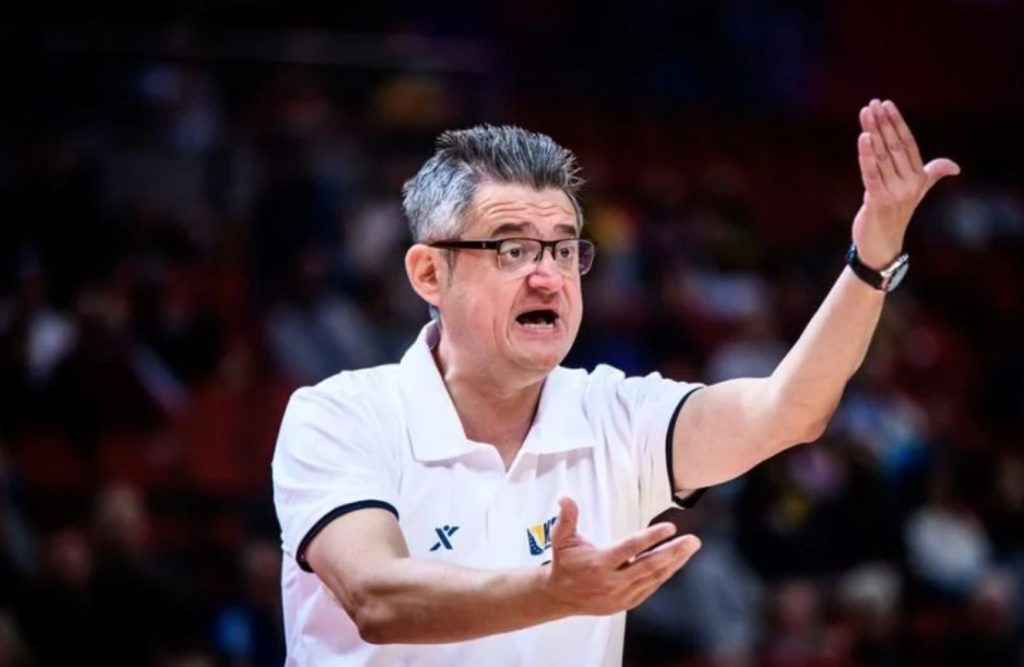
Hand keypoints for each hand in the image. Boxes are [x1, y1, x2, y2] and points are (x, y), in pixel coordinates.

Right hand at [540, 497, 700, 615]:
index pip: (631, 548)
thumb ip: (566, 518)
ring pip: (654, 577)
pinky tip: (676, 562)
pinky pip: (651, 587)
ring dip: (675, 562)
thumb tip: (565, 498)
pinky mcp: (626, 603)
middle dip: (674, 552)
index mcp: (599, 564)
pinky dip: (665, 574)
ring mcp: (621, 595)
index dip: (651, 537)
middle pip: (649, 565)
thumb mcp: (560, 539)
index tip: (670, 527)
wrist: (560, 596)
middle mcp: (613, 581)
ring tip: (690, 548)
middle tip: (692, 540)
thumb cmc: (564, 563)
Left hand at [853, 99, 959, 267]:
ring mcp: (894, 193)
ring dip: (872, 133)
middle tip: (872, 104)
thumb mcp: (916, 193)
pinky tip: (863, 138)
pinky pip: (871, 174)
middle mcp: (909, 184)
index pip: (908, 143)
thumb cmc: (895, 215)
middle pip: (894, 146)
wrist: (882, 245)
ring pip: (881, 157)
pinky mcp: (878, 201)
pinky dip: (867, 156)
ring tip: (865, 114)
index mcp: (918, 178)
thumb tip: (954, 167)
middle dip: (883, 123)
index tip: (887, 104)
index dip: (897, 123)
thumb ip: (931, 175)